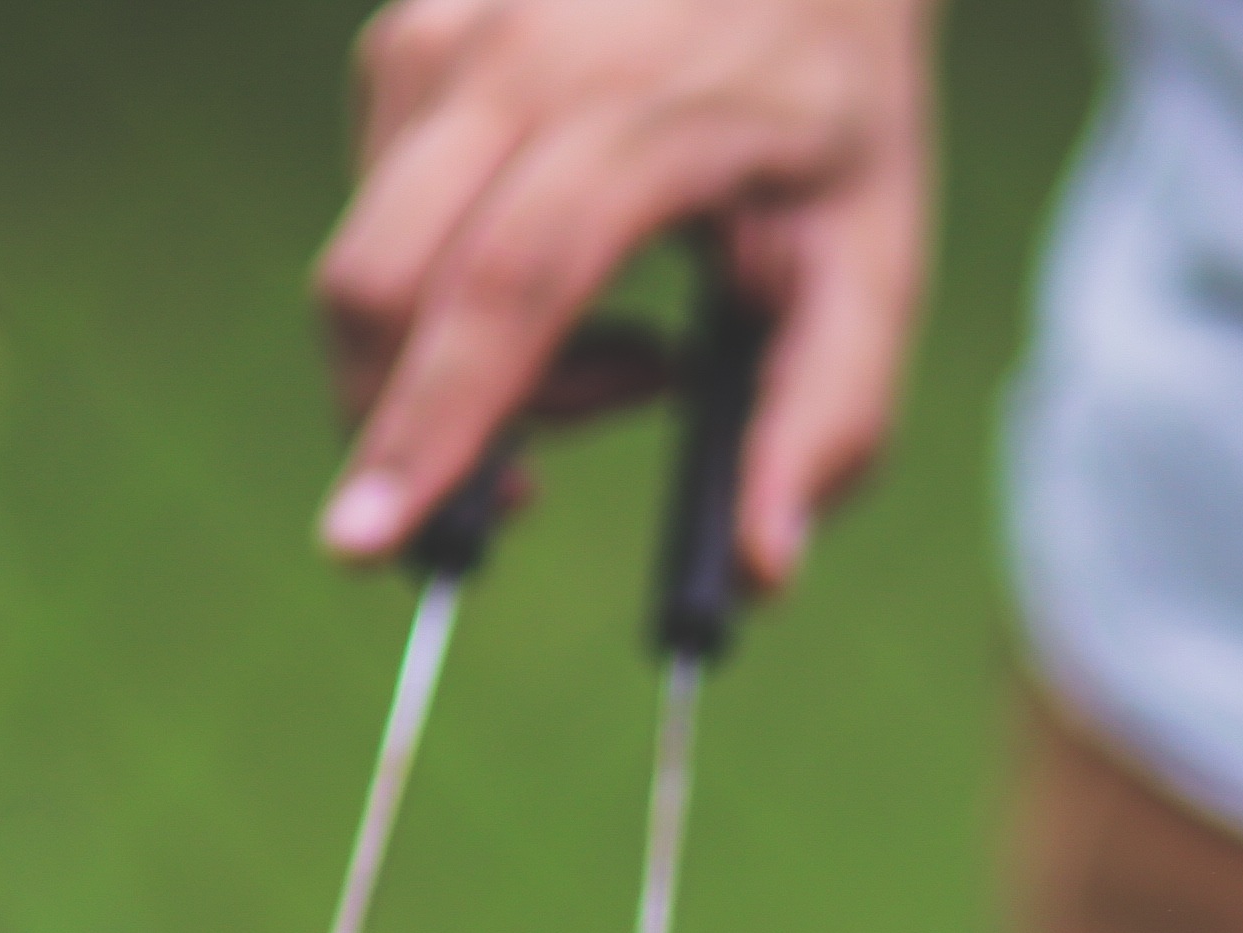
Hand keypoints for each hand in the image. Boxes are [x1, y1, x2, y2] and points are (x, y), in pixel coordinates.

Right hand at [313, 0, 933, 590]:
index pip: (505, 284)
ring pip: (373, 272)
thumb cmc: (837, 106)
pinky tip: (566, 275)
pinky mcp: (405, 40)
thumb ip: (830, 416)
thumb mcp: (875, 257)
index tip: (367, 543)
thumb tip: (761, 570)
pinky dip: (450, 298)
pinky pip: (380, 222)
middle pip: (382, 287)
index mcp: (644, 112)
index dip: (433, 422)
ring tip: (628, 348)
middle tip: (531, 494)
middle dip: (410, 431)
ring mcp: (440, 35)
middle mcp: (513, 57)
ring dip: (465, 368)